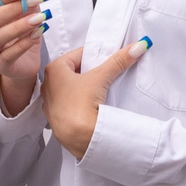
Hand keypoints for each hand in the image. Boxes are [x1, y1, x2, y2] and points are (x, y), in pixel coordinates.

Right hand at [0, 0, 48, 115]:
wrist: (26, 61)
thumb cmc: (21, 33)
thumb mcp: (25, 13)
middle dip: (11, 10)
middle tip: (33, 3)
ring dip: (18, 27)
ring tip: (38, 19)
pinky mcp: (1, 66)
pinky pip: (8, 55)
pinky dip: (23, 44)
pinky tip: (37, 34)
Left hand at [40, 40, 147, 158]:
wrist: (77, 137)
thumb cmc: (80, 105)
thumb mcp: (101, 77)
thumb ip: (118, 61)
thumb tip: (136, 47)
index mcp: (54, 69)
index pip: (78, 54)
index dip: (94, 55)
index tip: (107, 58)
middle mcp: (48, 84)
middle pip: (74, 70)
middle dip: (90, 71)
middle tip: (105, 73)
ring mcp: (50, 102)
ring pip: (71, 87)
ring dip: (84, 87)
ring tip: (99, 89)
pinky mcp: (56, 117)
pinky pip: (69, 102)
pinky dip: (79, 101)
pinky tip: (90, 104)